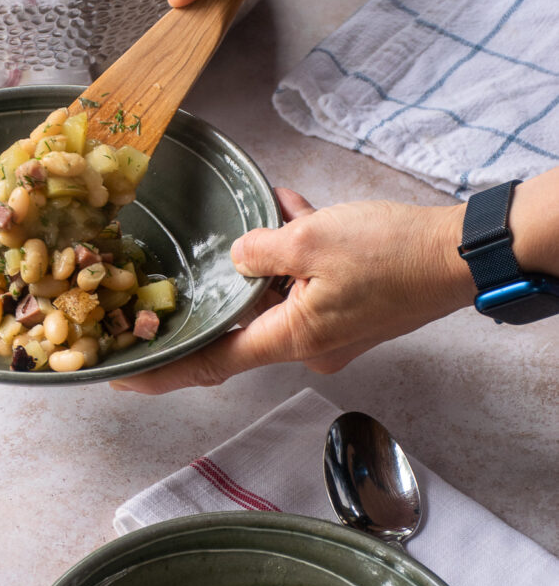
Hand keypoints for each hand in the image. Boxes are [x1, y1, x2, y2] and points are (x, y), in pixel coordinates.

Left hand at [110, 188, 473, 394]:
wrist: (460, 256)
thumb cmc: (393, 253)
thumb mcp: (310, 239)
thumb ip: (258, 251)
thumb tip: (239, 257)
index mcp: (291, 339)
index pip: (210, 364)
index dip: (164, 372)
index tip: (125, 375)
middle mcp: (306, 347)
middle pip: (245, 319)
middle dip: (228, 283)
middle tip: (211, 253)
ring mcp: (329, 332)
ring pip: (277, 294)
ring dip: (269, 256)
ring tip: (275, 210)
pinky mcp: (347, 312)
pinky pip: (306, 285)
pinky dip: (297, 255)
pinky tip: (295, 210)